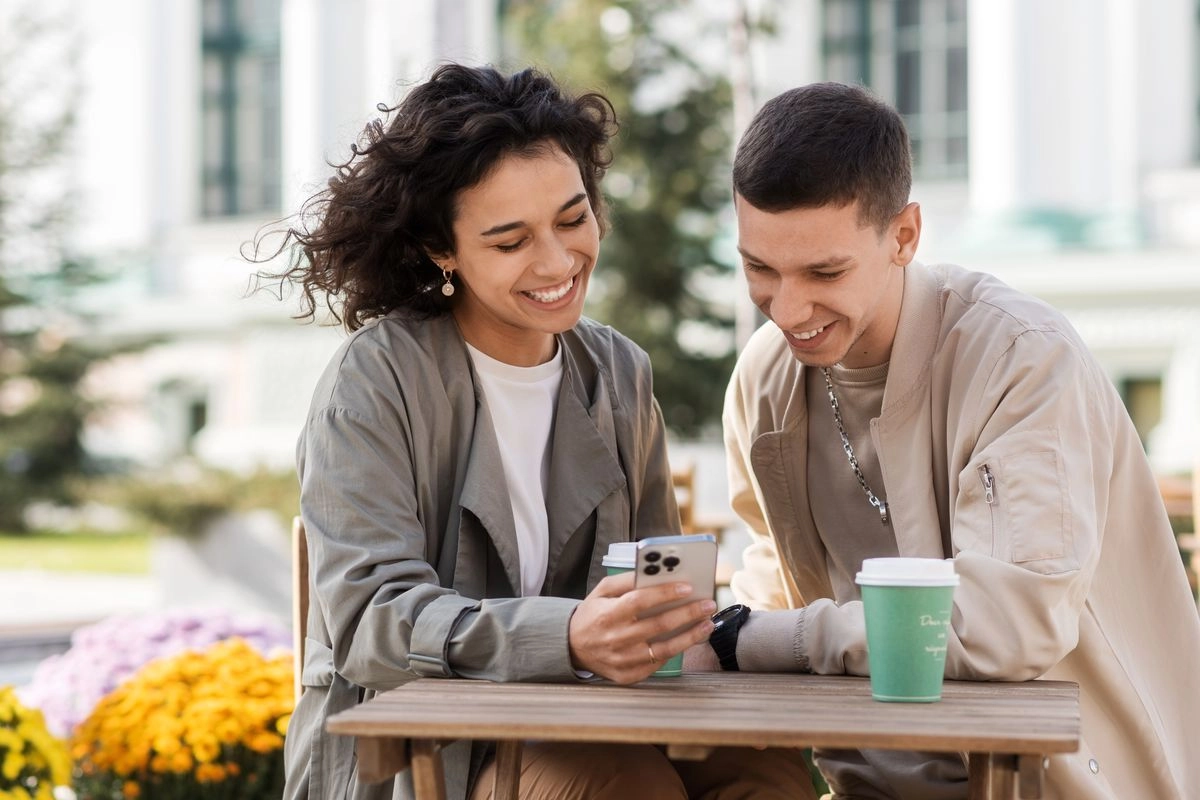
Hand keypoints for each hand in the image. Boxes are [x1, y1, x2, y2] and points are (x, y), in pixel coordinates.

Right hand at [568, 571, 715, 683]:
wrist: (572, 647)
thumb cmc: (592, 614)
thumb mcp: (601, 591)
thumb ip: (626, 580)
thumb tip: (654, 573)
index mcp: (607, 614)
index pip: (639, 601)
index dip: (665, 594)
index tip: (688, 587)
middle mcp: (615, 638)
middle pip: (658, 625)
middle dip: (687, 613)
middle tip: (708, 604)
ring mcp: (622, 660)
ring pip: (664, 649)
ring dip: (690, 636)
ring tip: (708, 624)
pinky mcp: (627, 675)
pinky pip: (657, 664)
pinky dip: (676, 652)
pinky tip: (689, 639)